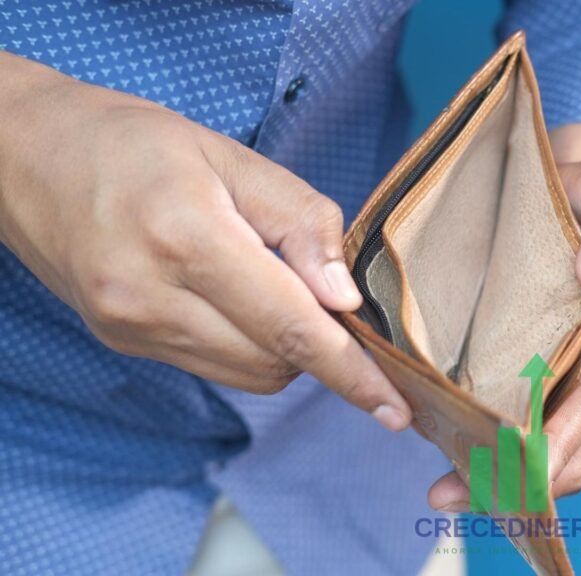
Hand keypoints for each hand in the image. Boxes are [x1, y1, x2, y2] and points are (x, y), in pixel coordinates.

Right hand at [0, 51, 410, 431]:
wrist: (22, 156)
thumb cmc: (134, 144)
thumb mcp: (230, 157)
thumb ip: (299, 223)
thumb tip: (345, 297)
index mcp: (187, 238)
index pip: (290, 328)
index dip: (351, 373)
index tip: (395, 409)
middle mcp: (151, 298)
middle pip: (276, 361)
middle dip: (320, 344)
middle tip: (329, 296)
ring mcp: (131, 329)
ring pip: (249, 373)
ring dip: (285, 347)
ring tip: (271, 283)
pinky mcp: (123, 342)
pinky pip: (215, 365)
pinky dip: (248, 345)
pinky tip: (236, 297)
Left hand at [428, 124, 580, 509]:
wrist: (571, 194)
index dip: (559, 440)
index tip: (515, 468)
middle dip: (527, 479)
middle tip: (457, 493)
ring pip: (564, 453)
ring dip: (511, 479)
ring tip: (446, 492)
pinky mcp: (568, 388)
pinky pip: (545, 435)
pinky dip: (507, 456)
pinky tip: (458, 464)